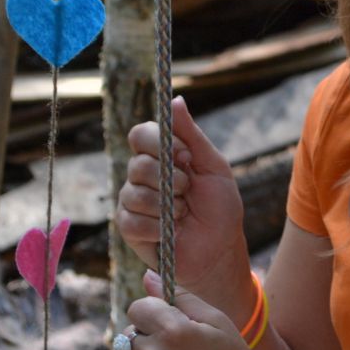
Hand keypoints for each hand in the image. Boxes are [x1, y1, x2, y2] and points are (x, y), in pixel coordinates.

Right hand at [115, 96, 250, 309]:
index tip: (184, 156)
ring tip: (183, 214)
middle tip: (188, 191)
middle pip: (137, 164)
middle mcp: (141, 175)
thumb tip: (175, 99)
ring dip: (167, 207)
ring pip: (134, 193)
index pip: (141, 134)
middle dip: (170, 180)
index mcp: (161, 156)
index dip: (159, 143)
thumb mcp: (213, 166)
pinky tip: (171, 232)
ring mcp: (132, 201)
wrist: (220, 250)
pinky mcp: (129, 227)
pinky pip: (132, 220)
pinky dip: (158, 227)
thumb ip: (192, 135)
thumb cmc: (220, 208)